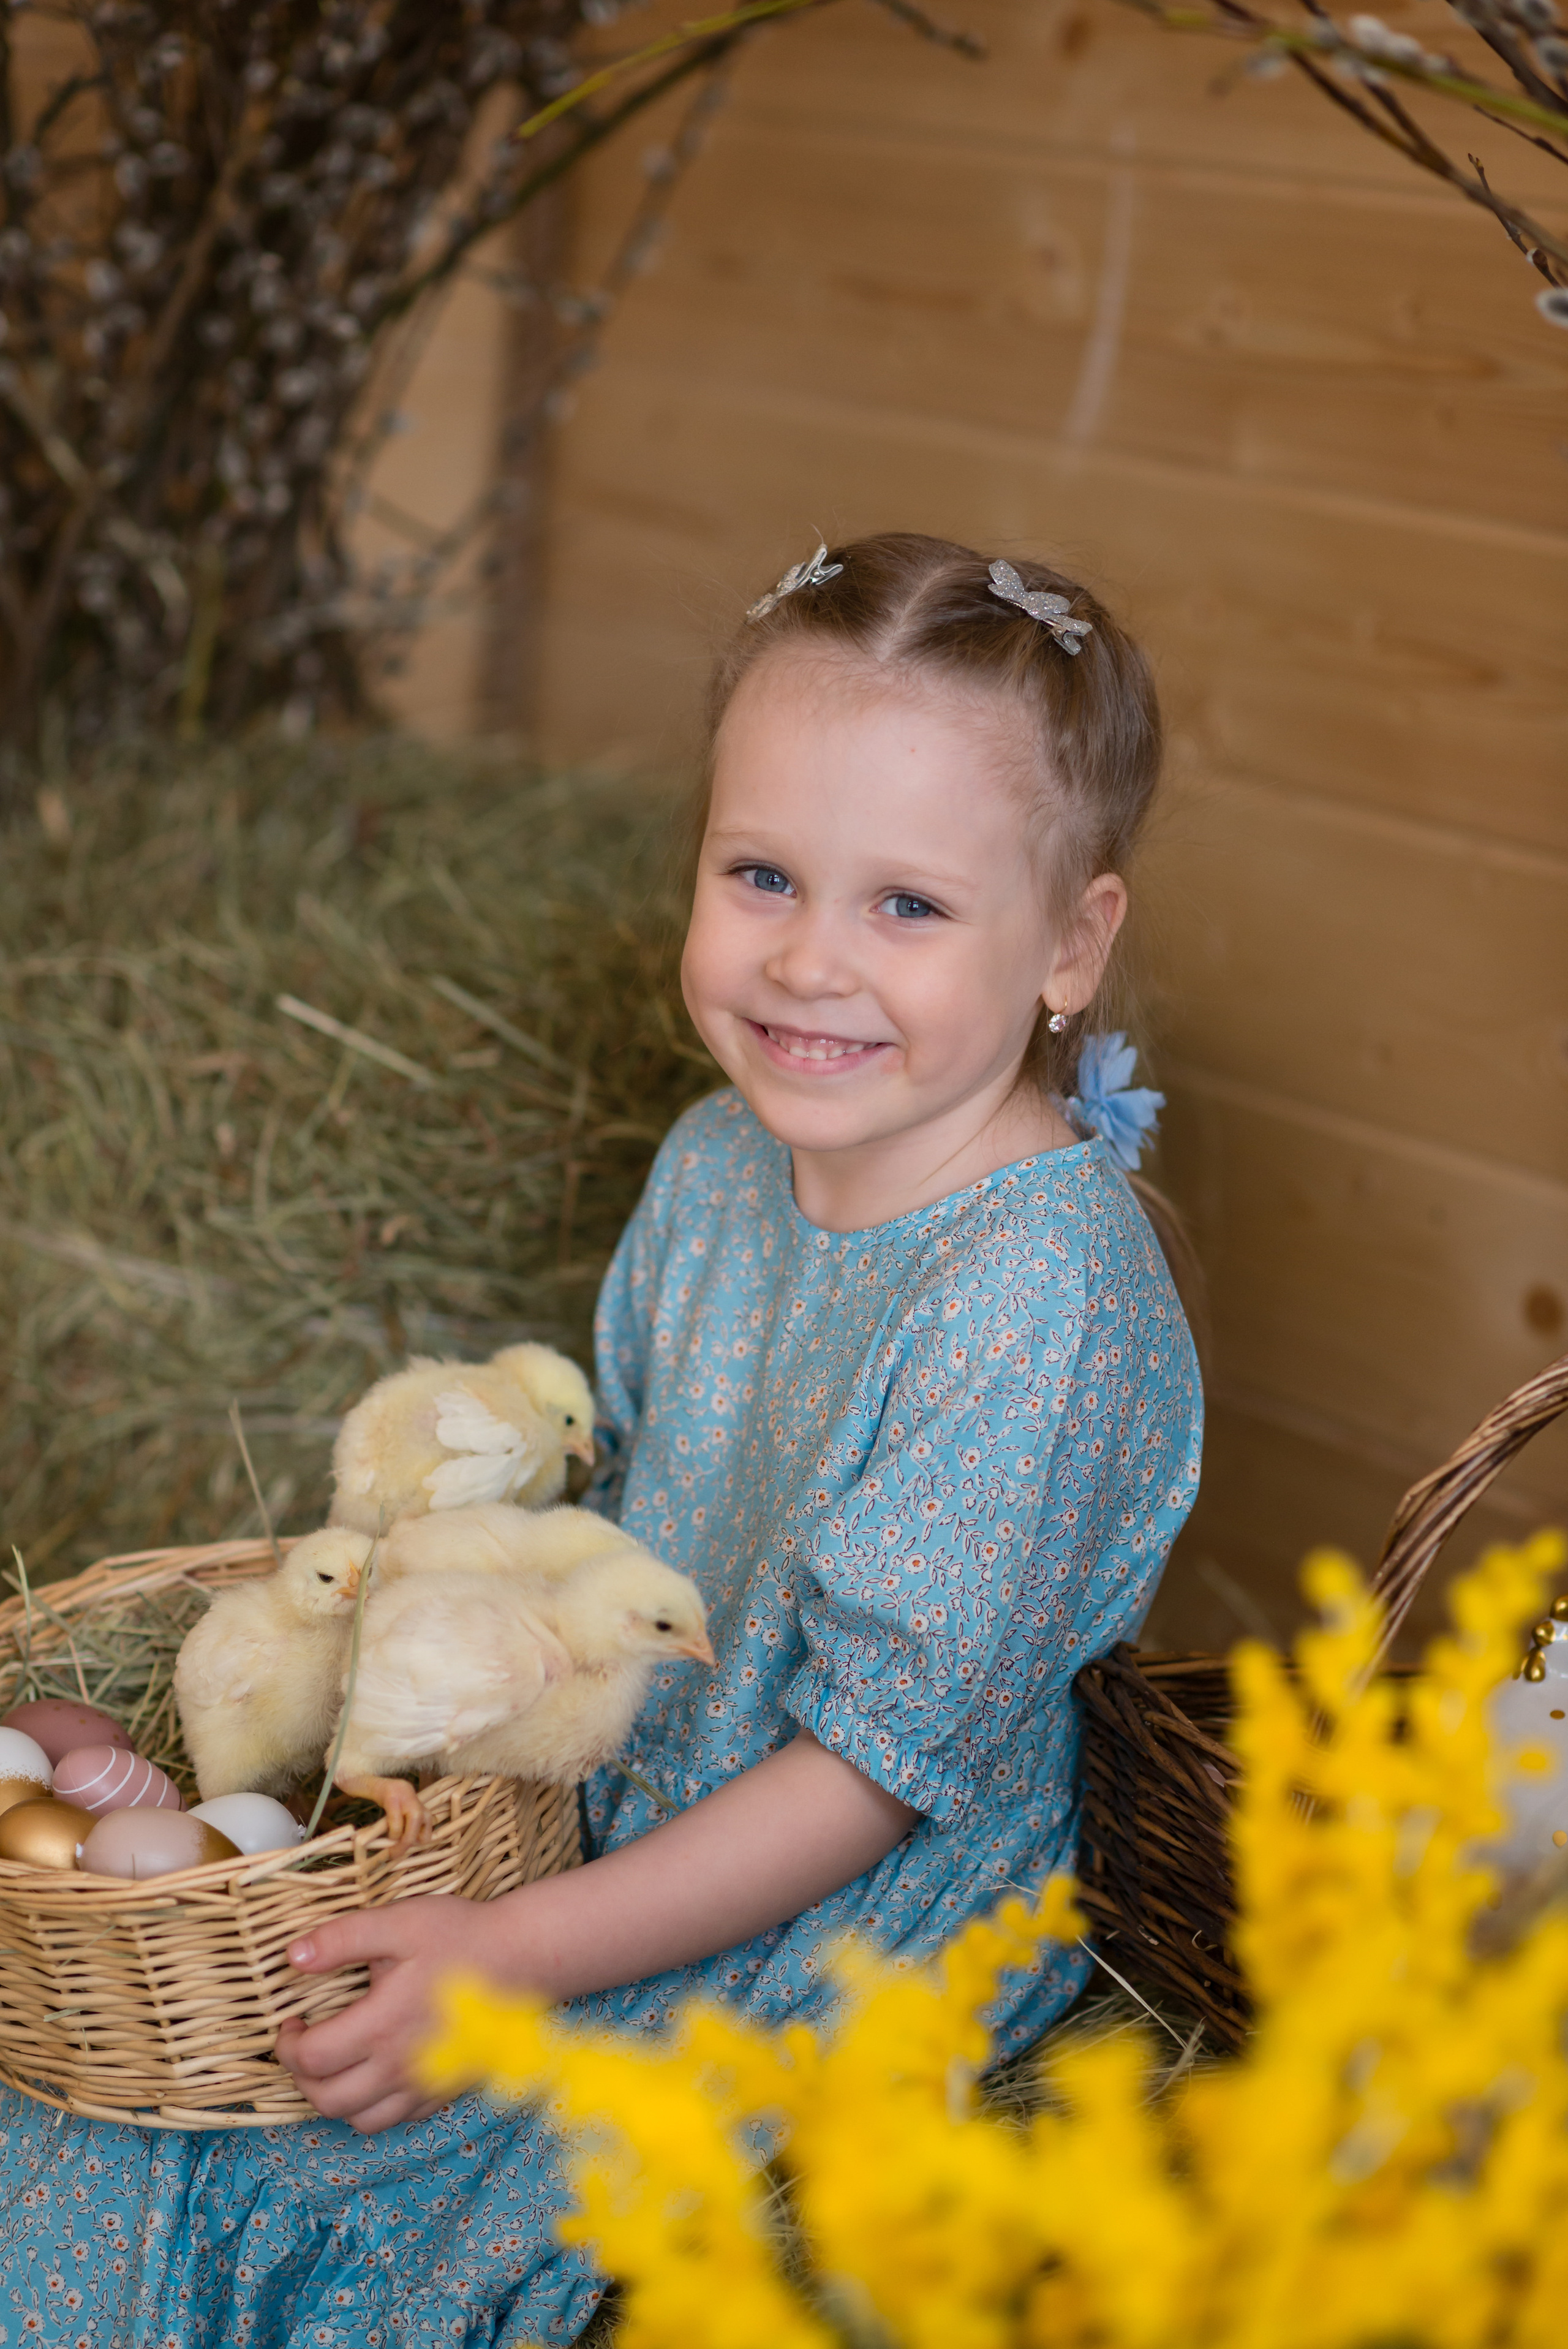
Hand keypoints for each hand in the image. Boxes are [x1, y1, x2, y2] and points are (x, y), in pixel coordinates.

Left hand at [279, 1895, 488, 2134]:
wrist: (524, 1956)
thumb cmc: (461, 1936)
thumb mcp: (399, 1921)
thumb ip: (342, 1938)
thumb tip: (293, 1955)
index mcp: (381, 2026)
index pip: (312, 2059)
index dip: (287, 2045)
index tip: (291, 2021)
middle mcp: (400, 2066)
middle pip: (328, 2100)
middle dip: (302, 2077)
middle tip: (304, 2045)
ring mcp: (425, 2083)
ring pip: (361, 2119)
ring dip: (335, 2098)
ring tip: (334, 2064)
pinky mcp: (445, 2088)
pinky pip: (398, 2118)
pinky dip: (373, 2107)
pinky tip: (374, 2073)